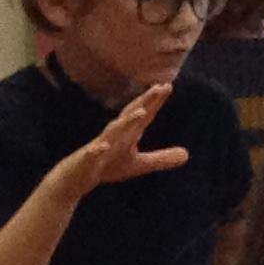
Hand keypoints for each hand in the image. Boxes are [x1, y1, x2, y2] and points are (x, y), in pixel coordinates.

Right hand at [49, 83, 187, 205]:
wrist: (75, 179)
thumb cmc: (106, 166)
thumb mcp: (138, 164)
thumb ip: (161, 158)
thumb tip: (187, 154)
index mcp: (127, 134)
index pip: (143, 115)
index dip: (155, 101)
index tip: (168, 85)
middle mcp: (114, 136)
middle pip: (130, 116)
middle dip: (144, 101)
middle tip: (159, 87)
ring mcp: (99, 147)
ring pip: (113, 132)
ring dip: (126, 122)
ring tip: (141, 111)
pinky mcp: (87, 161)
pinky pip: (92, 155)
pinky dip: (97, 150)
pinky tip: (101, 147)